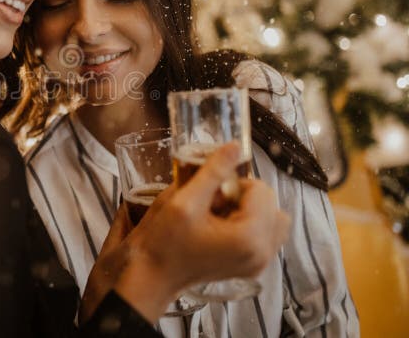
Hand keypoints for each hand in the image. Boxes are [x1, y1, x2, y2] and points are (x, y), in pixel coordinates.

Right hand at [83, 143, 289, 322]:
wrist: (151, 275)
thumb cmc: (163, 244)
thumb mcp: (184, 201)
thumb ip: (213, 171)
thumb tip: (234, 147)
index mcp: (250, 238)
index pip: (262, 190)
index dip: (234, 183)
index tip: (209, 193)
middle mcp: (261, 254)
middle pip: (271, 203)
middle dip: (244, 196)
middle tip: (213, 202)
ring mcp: (258, 263)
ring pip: (272, 218)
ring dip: (249, 208)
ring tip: (219, 213)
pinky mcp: (250, 265)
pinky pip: (264, 234)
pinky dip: (247, 223)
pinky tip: (221, 225)